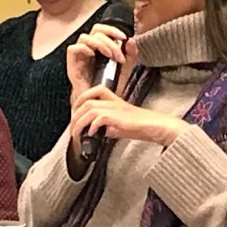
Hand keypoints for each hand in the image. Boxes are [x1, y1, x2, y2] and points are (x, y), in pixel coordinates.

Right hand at [66, 24, 136, 103]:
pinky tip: (93, 56)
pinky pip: (73, 49)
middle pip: (95, 30)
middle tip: (118, 53)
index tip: (124, 37)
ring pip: (85, 37)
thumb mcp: (125, 69)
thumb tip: (131, 40)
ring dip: (100, 44)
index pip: (103, 29)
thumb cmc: (109, 86)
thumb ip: (130, 55)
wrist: (98, 103)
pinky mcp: (72, 64)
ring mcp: (79, 56)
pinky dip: (84, 49)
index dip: (112, 29)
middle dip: (109, 39)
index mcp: (100, 46)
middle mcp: (89, 48)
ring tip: (110, 55)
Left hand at [70, 85, 189, 148]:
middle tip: (72, 128)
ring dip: (80, 122)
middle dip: (75, 115)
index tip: (74, 112)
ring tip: (77, 134)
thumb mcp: (118, 122)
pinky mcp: (117, 117)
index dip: (79, 100)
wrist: (153, 126)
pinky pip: (99, 118)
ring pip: (89, 109)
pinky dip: (92, 126)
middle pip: (86, 101)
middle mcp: (112, 100)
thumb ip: (106, 125)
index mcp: (112, 99)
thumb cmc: (138, 125)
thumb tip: (95, 132)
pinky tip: (92, 134)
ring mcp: (115, 107)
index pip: (91, 92)